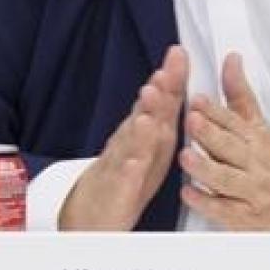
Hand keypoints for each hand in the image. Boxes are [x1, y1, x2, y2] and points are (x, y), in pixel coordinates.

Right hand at [60, 46, 189, 229]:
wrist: (92, 214)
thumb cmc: (128, 177)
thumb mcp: (152, 142)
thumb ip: (162, 111)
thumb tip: (176, 76)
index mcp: (148, 135)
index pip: (159, 103)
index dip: (169, 79)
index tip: (178, 55)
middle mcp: (132, 146)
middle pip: (143, 118)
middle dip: (153, 97)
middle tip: (162, 75)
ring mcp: (120, 168)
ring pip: (129, 147)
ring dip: (138, 130)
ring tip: (147, 115)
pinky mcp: (116, 195)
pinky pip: (123, 183)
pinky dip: (129, 173)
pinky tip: (135, 163)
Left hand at [178, 53, 269, 257]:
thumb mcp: (262, 129)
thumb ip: (241, 97)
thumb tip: (231, 60)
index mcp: (258, 140)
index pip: (237, 122)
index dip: (217, 112)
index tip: (199, 100)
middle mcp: (255, 164)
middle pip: (232, 148)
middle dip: (211, 134)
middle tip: (192, 120)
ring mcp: (251, 192)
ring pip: (226, 179)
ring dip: (205, 168)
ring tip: (186, 156)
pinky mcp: (244, 218)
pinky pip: (223, 210)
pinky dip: (204, 201)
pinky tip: (188, 192)